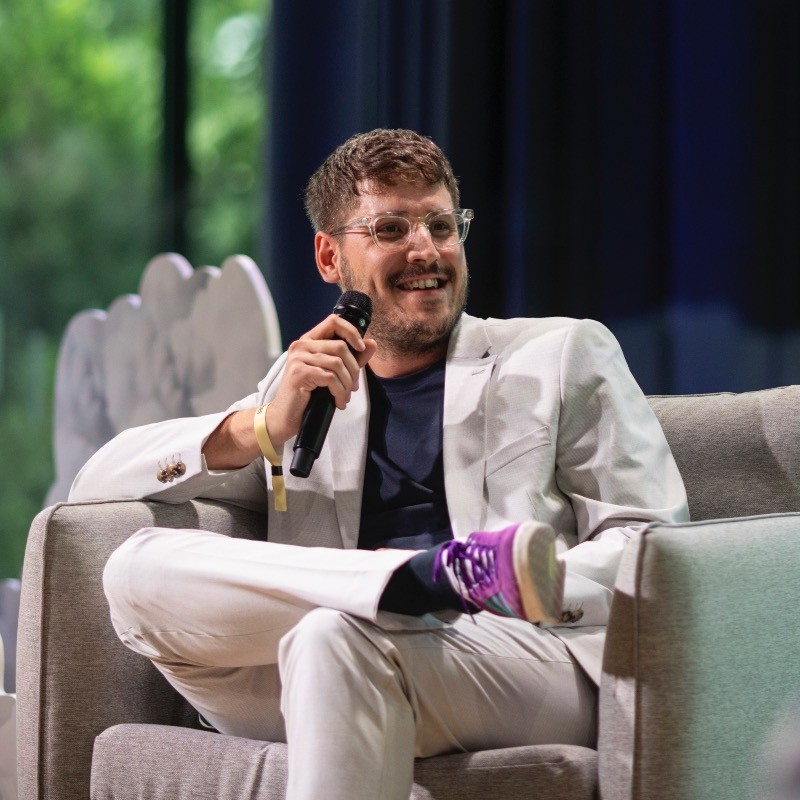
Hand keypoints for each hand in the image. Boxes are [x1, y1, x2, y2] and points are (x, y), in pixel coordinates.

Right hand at [265, 314, 377, 446]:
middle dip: (353, 369)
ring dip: (347, 384)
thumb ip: (352, 358)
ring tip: (345, 396)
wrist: (286, 416)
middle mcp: (301, 345)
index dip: (351, 331)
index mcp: (309, 341)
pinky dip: (339, 392)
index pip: (333, 321)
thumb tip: (372, 343)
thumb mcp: (333, 373)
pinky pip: (330, 378)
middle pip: (340, 346)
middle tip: (353, 387)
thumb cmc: (309, 395)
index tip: (361, 348)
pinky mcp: (298, 373)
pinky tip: (338, 402)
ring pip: (337, 363)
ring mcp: (298, 358)